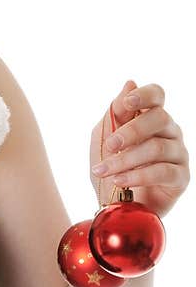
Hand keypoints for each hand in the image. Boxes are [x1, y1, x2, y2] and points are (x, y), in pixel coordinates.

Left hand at [90, 80, 189, 219]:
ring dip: (126, 160)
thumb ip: (115, 113)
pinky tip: (120, 181)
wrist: (115, 203)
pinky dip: (138, 176)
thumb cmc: (111, 165)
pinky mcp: (181, 177)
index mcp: (150, 117)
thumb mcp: (103, 137)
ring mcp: (178, 153)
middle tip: (109, 146)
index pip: (157, 95)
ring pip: (157, 147)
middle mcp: (169, 131)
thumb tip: (129, 83)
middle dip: (130, 132)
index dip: (145, 95)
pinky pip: (163, 171)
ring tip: (104, 171)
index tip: (126, 103)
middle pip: (159, 118)